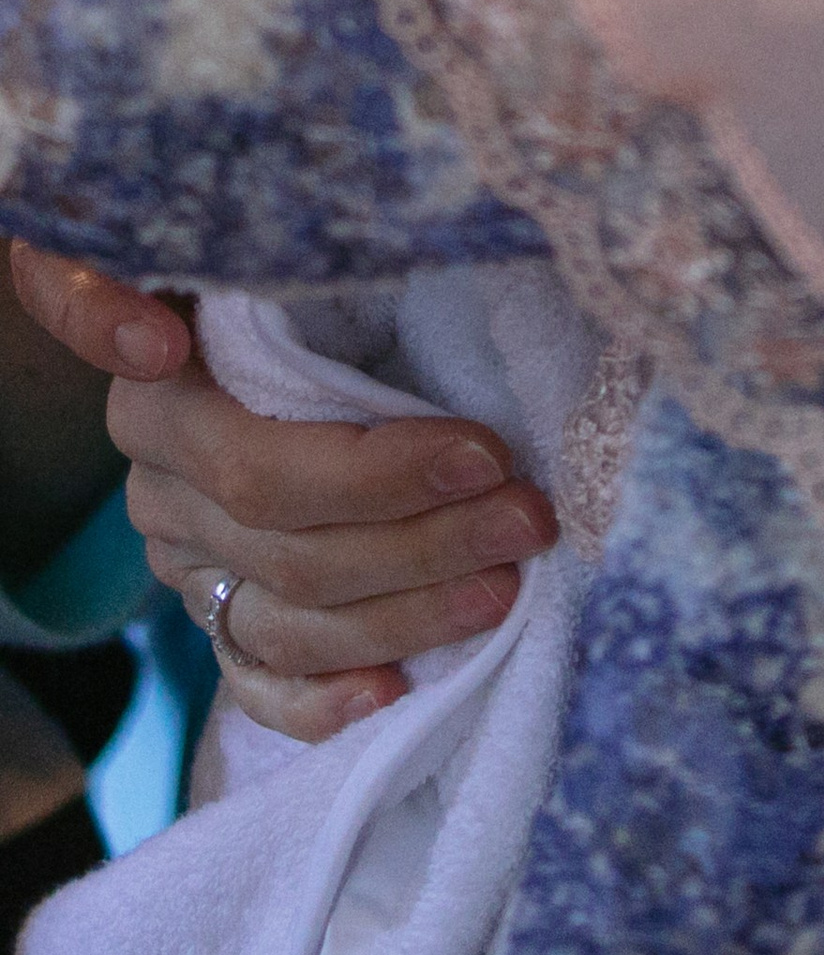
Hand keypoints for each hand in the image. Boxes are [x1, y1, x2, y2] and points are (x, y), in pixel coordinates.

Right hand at [9, 244, 557, 744]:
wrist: (266, 321)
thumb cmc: (320, 277)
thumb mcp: (321, 254)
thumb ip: (348, 265)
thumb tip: (457, 269)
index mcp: (168, 388)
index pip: (266, 461)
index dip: (383, 469)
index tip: (488, 449)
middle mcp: (160, 480)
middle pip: (288, 542)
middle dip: (426, 537)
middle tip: (531, 517)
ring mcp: (183, 558)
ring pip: (285, 618)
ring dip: (405, 613)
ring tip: (507, 588)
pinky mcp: (214, 615)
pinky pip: (255, 679)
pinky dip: (323, 700)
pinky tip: (395, 691)